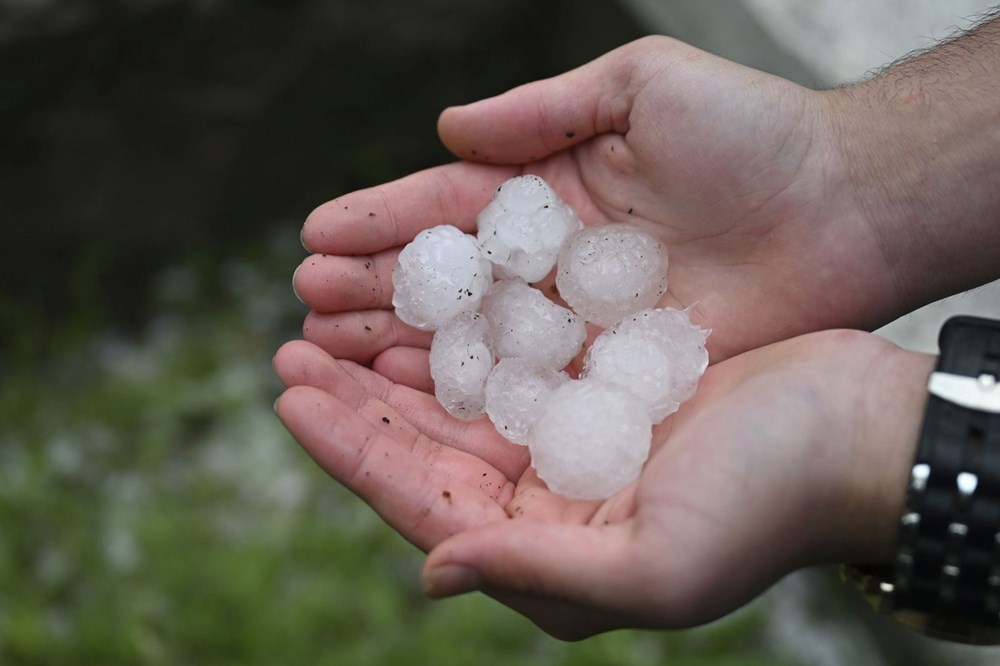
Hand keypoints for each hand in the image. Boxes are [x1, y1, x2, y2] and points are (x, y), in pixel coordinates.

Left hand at [274, 330, 932, 638]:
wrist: (854, 431)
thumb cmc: (769, 505)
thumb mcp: (654, 567)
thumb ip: (537, 572)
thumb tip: (430, 573)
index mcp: (551, 546)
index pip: (424, 501)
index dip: (351, 451)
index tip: (291, 397)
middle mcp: (551, 496)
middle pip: (428, 446)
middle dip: (356, 400)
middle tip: (291, 348)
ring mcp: (572, 435)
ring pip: (459, 397)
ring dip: (397, 359)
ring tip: (334, 317)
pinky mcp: (599, 381)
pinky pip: (508, 353)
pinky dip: (461, 328)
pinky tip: (424, 297)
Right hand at [295, 36, 903, 369]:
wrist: (848, 211)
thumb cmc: (752, 135)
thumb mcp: (642, 88)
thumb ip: (543, 111)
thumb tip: (447, 128)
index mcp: (550, 190)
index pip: (448, 209)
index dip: (382, 224)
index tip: (315, 239)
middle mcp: (552, 261)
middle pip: (445, 282)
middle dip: (372, 294)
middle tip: (304, 313)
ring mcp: (578, 322)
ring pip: (470, 338)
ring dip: (399, 348)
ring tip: (330, 356)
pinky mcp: (612, 372)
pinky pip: (527, 386)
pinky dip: (468, 394)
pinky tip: (410, 401)